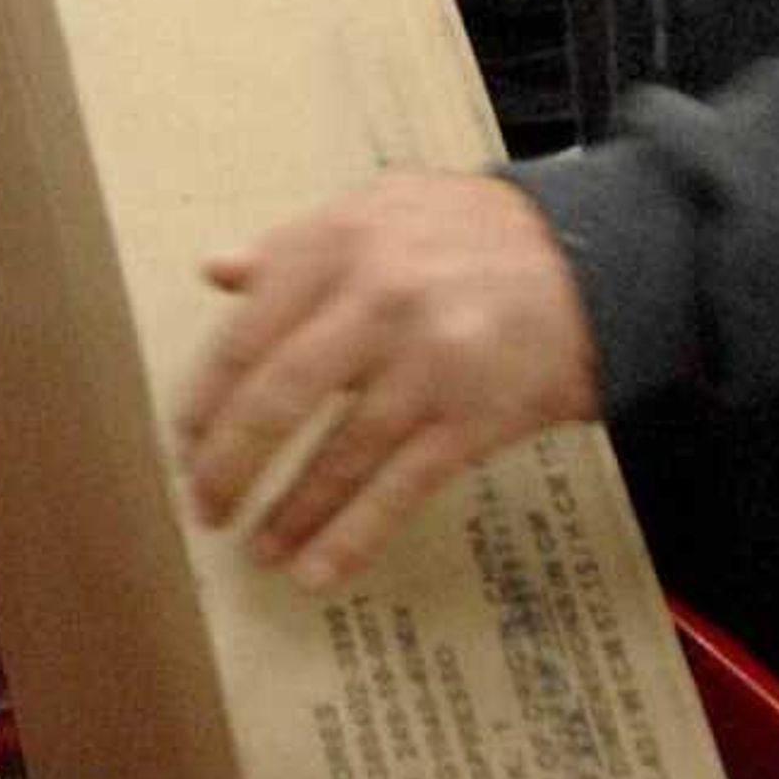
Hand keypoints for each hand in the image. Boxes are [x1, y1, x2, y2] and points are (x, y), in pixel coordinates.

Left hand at [172, 173, 599, 590]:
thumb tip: (217, 270)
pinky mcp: (473, 419)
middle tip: (204, 506)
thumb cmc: (473, 235)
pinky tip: (315, 571)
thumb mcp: (381, 208)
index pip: (245, 336)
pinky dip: (351, 538)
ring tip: (257, 550)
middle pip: (276, 400)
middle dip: (228, 465)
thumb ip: (295, 244)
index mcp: (338, 247)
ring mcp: (426, 365)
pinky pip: (398, 492)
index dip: (204, 401)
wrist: (595, 257)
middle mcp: (376, 302)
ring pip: (336, 457)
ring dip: (288, 514)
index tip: (183, 443)